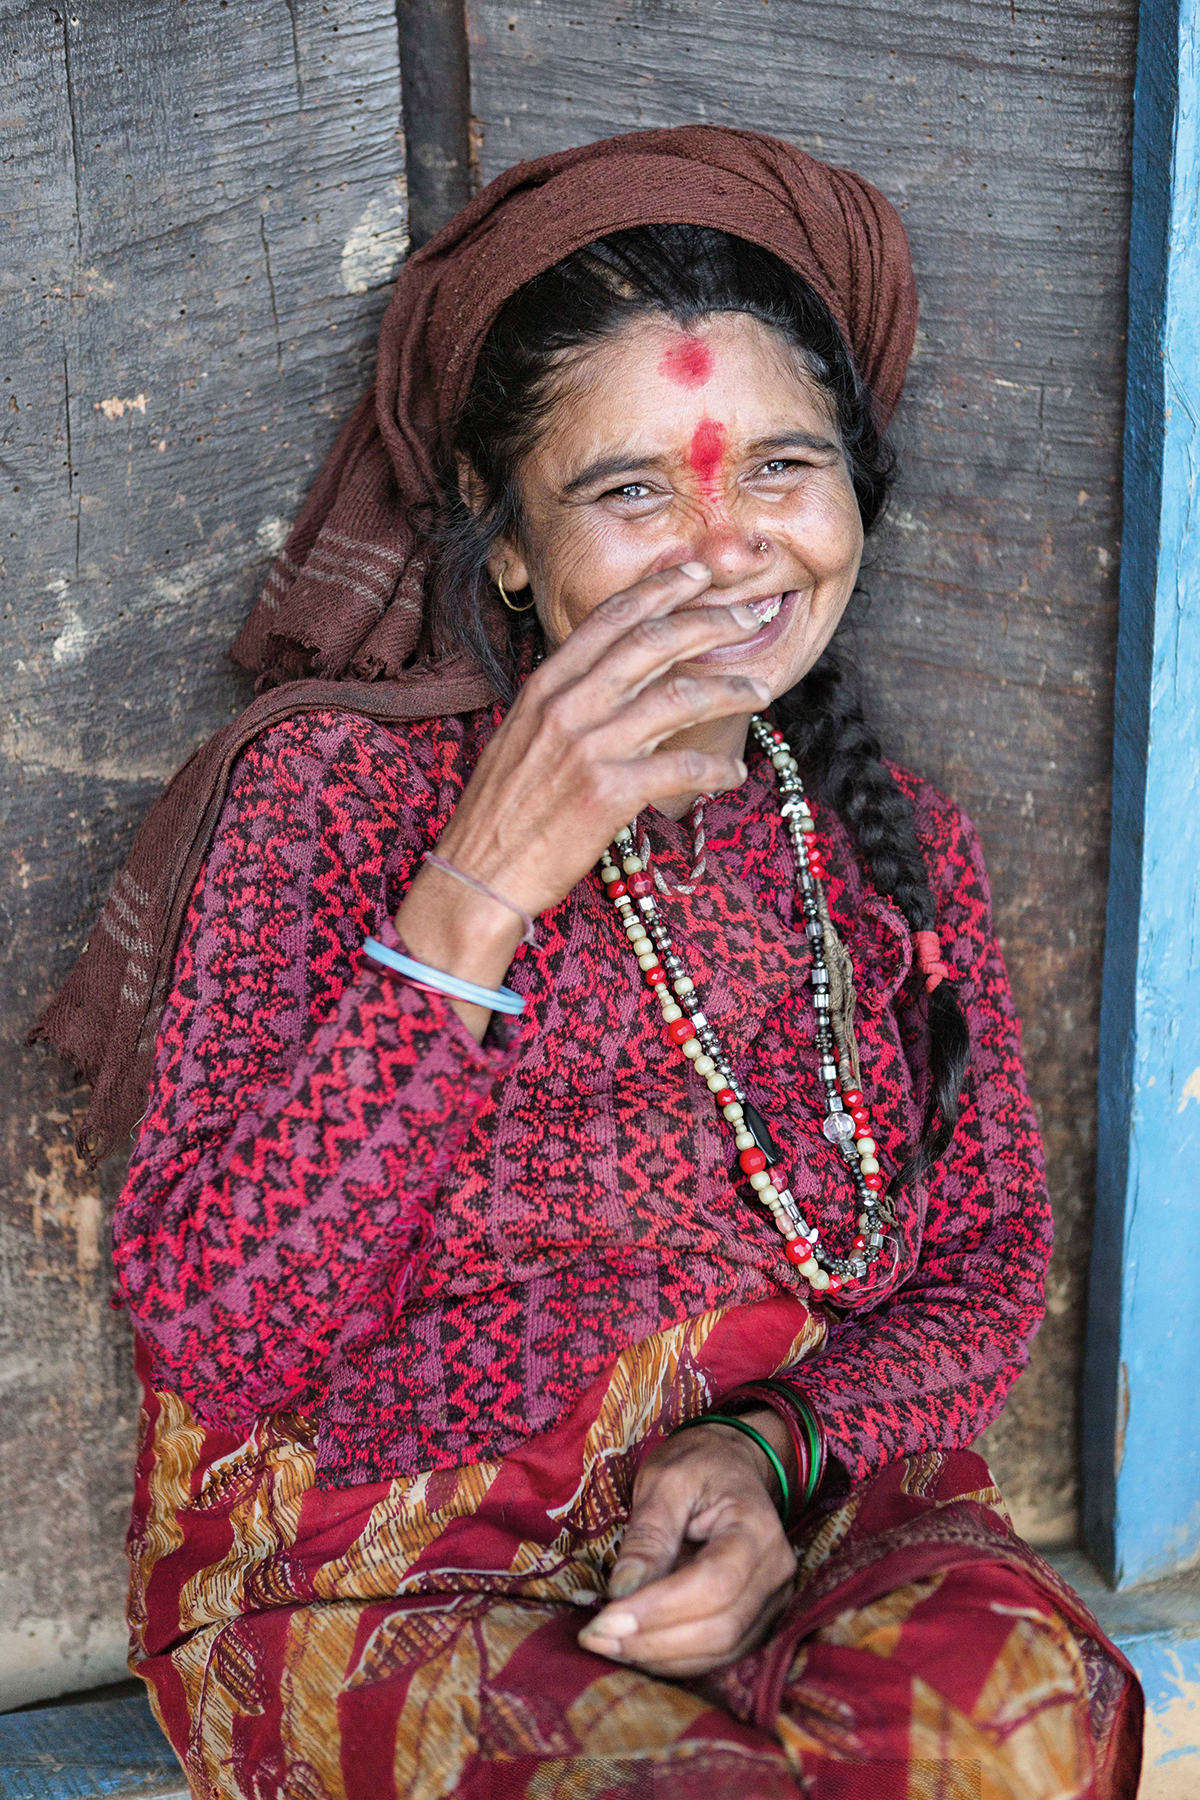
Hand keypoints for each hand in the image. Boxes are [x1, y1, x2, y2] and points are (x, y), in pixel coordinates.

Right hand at [396, 561, 768, 1035]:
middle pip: (653, 643)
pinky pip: (681, 768)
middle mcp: (567, 707)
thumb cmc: (502, 812)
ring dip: (728, 690)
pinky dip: (716, 769)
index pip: (610, 619)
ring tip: (760, 691)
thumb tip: (614, 679)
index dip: (660, 592)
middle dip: (710, 623)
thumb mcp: (523, 737)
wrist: (478, 874)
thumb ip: (565, 702)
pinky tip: (733, 773)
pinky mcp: (608, 794)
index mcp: (545, 687)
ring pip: (678, 697)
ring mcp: (588, 748)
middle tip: (750, 619)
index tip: (697, 577)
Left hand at [576, 1412, 797, 1677]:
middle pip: (721, 1628)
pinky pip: (719, 1655)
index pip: (714, 1584)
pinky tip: (635, 1645)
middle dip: (654, 1641)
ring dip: (660, 1657)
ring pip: (721, 1651)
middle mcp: (776, 1572)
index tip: (605, 1621)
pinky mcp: (757, 1621)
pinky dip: (675, 1658)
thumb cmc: (697, 1466)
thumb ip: (647, 1536)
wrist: (731, 1464)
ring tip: (608, 1644)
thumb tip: (622, 1592)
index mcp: (757, 1528)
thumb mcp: (664, 1482)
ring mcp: (772, 1601)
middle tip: (596, 1638)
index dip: (659, 1609)